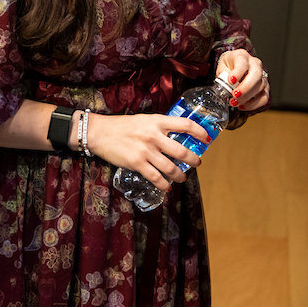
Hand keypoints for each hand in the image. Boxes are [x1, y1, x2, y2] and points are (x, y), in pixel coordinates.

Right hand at [86, 112, 207, 193]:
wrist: (100, 133)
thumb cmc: (122, 126)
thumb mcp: (144, 120)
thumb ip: (159, 127)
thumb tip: (176, 136)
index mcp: (157, 121)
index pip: (185, 124)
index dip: (199, 132)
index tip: (207, 138)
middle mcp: (154, 135)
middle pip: (181, 150)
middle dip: (193, 159)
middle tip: (196, 163)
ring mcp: (146, 150)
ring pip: (171, 167)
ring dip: (180, 175)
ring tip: (183, 177)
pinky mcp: (137, 163)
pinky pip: (155, 177)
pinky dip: (164, 184)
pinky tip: (166, 186)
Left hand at [217, 49, 269, 111]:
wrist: (234, 67)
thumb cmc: (228, 67)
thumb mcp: (222, 68)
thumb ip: (224, 77)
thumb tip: (228, 87)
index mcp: (242, 56)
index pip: (242, 62)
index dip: (238, 72)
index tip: (231, 81)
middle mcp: (255, 64)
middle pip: (256, 74)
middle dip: (246, 87)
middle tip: (235, 95)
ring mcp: (262, 76)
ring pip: (260, 87)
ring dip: (247, 97)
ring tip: (234, 102)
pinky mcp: (264, 87)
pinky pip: (263, 98)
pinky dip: (253, 104)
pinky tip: (242, 106)